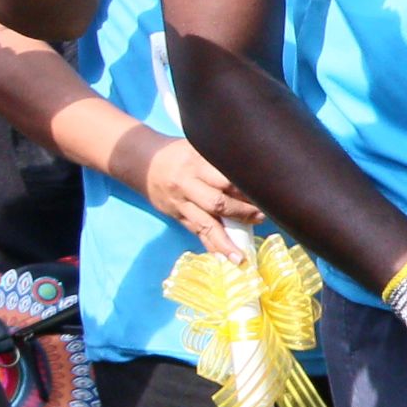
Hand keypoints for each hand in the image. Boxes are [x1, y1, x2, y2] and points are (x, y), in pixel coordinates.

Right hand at [139, 137, 261, 253]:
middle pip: (217, 203)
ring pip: (205, 224)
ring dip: (224, 241)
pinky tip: (223, 258)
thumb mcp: (199, 147)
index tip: (264, 195)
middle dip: (241, 213)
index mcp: (196, 164)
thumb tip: (254, 172)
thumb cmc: (180, 154)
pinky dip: (210, 245)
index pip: (224, 179)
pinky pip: (195, 232)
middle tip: (261, 217)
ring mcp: (180, 202)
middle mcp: (187, 184)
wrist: (142, 162)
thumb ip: (221, 160)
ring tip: (240, 257)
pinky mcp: (176, 215)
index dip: (244, 189)